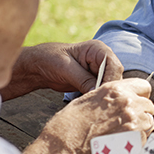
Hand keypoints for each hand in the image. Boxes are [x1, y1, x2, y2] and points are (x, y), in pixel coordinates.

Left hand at [2, 41, 123, 99]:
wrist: (38, 67)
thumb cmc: (49, 59)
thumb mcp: (66, 68)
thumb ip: (83, 79)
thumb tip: (97, 92)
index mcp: (98, 50)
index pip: (114, 65)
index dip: (110, 79)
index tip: (101, 92)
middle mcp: (102, 60)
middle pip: (115, 76)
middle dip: (107, 88)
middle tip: (99, 102)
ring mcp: (99, 71)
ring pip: (110, 85)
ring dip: (103, 94)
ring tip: (94, 104)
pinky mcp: (94, 82)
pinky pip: (101, 90)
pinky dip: (97, 97)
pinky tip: (92, 103)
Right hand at [23, 78, 153, 153]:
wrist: (63, 150)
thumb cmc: (68, 127)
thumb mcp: (87, 100)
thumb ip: (109, 96)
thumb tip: (120, 97)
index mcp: (115, 90)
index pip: (144, 86)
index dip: (140, 95)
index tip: (135, 103)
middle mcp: (128, 102)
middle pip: (149, 105)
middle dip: (141, 113)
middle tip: (126, 123)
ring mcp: (134, 121)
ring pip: (150, 122)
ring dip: (141, 128)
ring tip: (122, 135)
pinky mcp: (136, 140)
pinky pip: (146, 138)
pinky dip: (137, 142)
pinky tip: (122, 145)